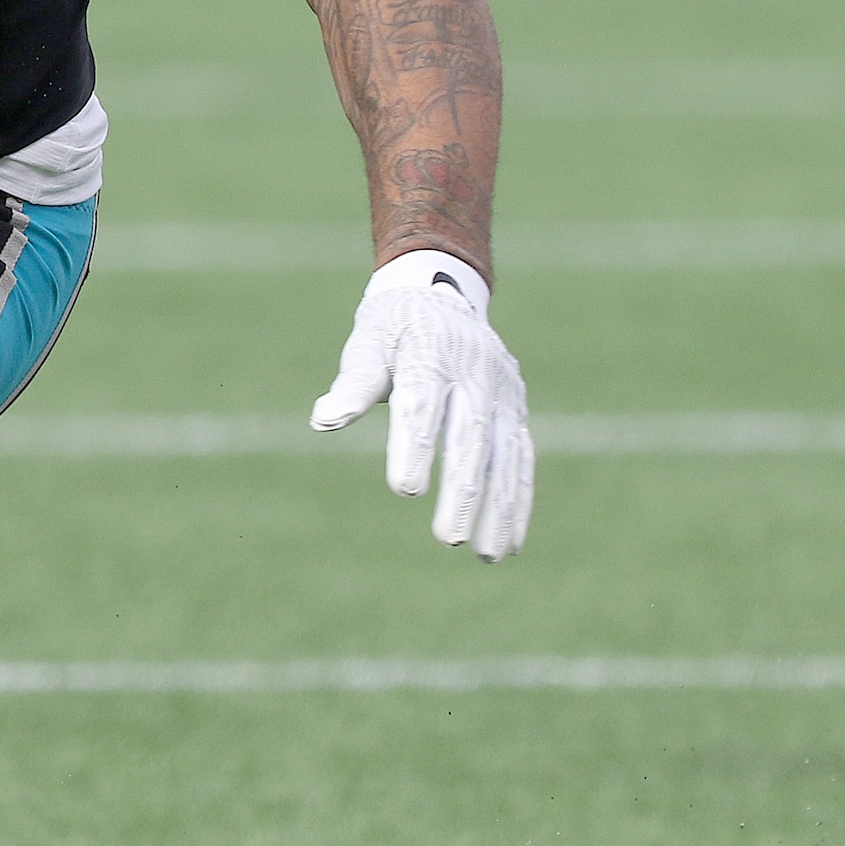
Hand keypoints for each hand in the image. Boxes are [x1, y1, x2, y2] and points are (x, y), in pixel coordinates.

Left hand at [310, 251, 534, 559]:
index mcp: (428, 355)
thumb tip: (323, 420)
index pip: (423, 405)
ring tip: (484, 554)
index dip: (416, 447)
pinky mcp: (516, 408)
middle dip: (462, 491)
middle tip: (448, 538)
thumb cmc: (392, 327)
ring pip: (504, 455)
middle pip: (470, 438)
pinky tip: (508, 541)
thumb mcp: (366, 343)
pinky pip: (521, 458)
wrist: (443, 292)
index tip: (405, 489)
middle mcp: (473, 374)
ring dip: (498, 507)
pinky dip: (518, 500)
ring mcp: (501, 392)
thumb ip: (352, 384)